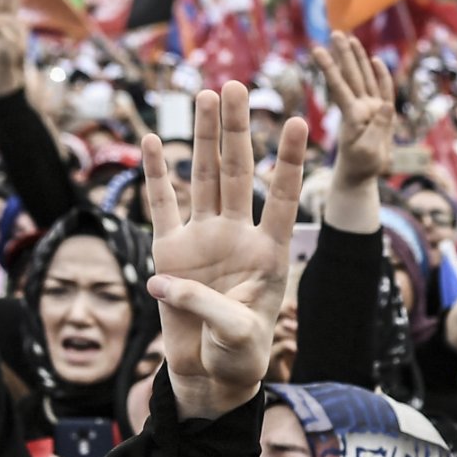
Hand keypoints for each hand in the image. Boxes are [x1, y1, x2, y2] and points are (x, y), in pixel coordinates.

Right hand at [141, 84, 308, 420]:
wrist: (212, 371)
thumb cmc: (240, 355)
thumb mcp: (238, 334)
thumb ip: (208, 306)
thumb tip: (164, 283)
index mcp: (270, 252)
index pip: (282, 197)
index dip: (289, 160)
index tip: (300, 121)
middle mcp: (239, 235)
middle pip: (240, 172)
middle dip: (239, 130)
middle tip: (237, 85)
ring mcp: (204, 238)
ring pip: (204, 177)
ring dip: (205, 137)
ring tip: (207, 94)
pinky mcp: (171, 249)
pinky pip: (162, 203)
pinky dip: (158, 173)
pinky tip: (157, 140)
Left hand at [313, 32, 396, 188]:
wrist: (361, 173)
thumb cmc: (363, 164)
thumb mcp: (370, 150)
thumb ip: (379, 128)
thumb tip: (387, 105)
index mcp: (353, 115)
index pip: (339, 87)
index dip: (328, 68)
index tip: (316, 50)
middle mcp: (359, 107)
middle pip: (351, 76)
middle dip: (343, 54)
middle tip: (335, 32)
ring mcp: (370, 108)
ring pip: (363, 78)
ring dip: (356, 58)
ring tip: (349, 38)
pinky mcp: (379, 113)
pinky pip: (381, 90)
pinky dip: (379, 75)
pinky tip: (374, 60)